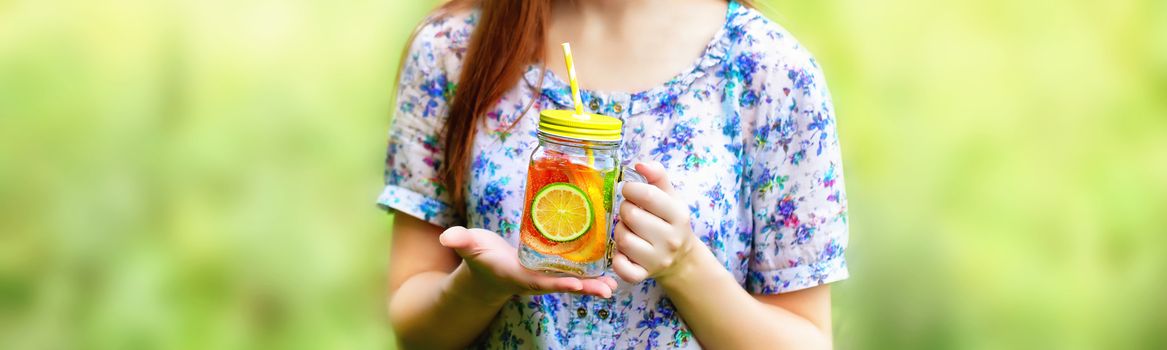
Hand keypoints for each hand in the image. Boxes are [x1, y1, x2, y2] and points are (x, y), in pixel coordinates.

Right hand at [439, 227, 617, 299]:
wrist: (488, 269)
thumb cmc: (479, 255)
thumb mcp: (469, 245)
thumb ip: (459, 240)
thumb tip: (446, 236)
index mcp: (519, 276)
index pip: (540, 282)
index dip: (557, 284)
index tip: (575, 284)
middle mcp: (537, 279)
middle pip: (564, 285)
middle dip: (585, 288)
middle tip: (608, 289)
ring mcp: (547, 276)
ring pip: (575, 280)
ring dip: (595, 283)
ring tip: (616, 284)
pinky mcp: (554, 268)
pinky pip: (576, 270)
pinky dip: (593, 270)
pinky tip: (612, 266)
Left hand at [611, 162, 699, 283]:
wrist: (681, 259)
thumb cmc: (669, 222)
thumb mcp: (670, 197)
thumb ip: (657, 176)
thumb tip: (639, 164)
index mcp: (679, 215)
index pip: (648, 195)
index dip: (631, 189)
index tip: (629, 191)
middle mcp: (671, 239)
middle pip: (631, 216)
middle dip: (625, 210)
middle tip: (630, 212)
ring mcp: (657, 260)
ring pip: (623, 240)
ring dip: (619, 232)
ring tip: (628, 229)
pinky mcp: (643, 276)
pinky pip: (621, 267)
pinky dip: (617, 259)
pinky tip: (623, 251)